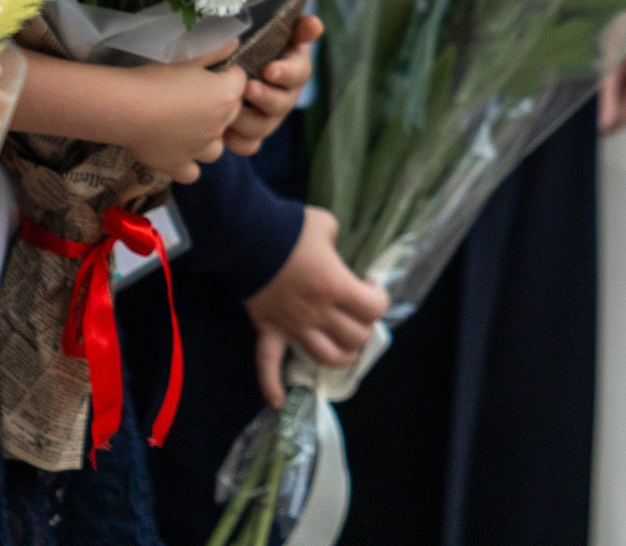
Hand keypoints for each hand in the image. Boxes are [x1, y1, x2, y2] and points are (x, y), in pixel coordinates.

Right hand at [125, 57, 246, 182]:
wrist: (127, 107)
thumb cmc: (156, 77)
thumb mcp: (187, 59)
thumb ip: (215, 52)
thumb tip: (235, 42)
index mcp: (224, 96)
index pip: (239, 82)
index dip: (226, 75)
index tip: (209, 71)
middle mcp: (219, 125)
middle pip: (232, 114)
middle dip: (220, 105)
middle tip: (194, 95)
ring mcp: (200, 149)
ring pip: (216, 148)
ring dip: (208, 139)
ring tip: (188, 127)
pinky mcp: (178, 165)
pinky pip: (193, 172)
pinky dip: (188, 164)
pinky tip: (176, 152)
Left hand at [225, 14, 320, 153]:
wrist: (231, 59)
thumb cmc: (257, 38)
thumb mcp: (276, 26)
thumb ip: (295, 25)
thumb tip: (315, 25)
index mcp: (294, 68)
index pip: (299, 72)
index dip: (286, 73)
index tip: (269, 70)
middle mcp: (285, 95)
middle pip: (282, 104)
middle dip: (266, 98)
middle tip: (248, 88)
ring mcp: (269, 116)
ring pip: (264, 127)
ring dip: (248, 121)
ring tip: (230, 110)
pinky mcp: (251, 132)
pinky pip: (249, 145)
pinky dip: (238, 141)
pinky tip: (225, 133)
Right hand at [245, 206, 390, 405]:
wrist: (246, 234)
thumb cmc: (289, 227)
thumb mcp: (325, 224)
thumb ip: (335, 240)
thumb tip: (333, 248)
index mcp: (336, 286)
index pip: (374, 309)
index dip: (379, 298)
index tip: (370, 286)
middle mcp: (319, 313)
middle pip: (356, 337)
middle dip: (364, 327)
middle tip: (357, 313)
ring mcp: (293, 326)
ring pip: (327, 357)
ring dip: (341, 356)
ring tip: (344, 347)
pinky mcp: (268, 329)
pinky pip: (267, 363)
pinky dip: (271, 384)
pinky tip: (277, 400)